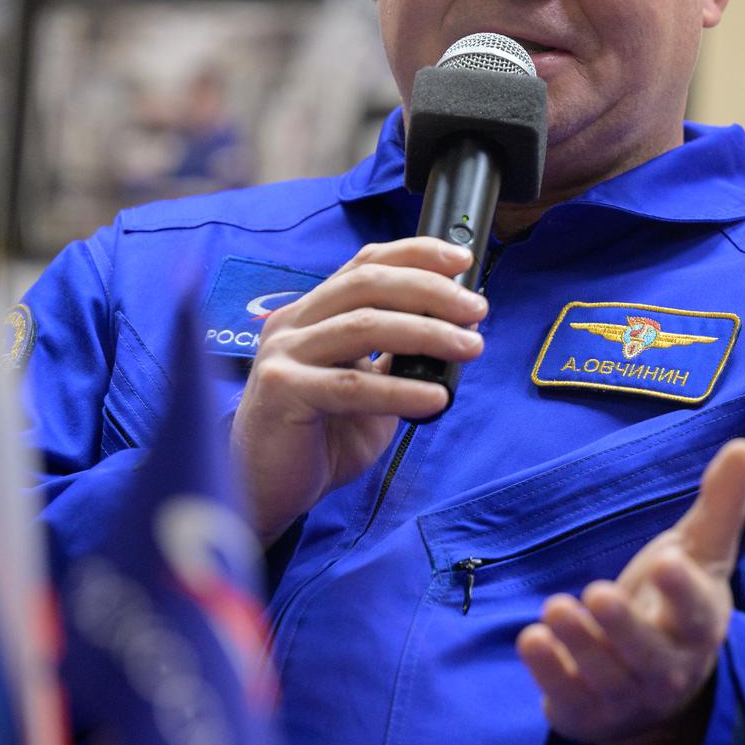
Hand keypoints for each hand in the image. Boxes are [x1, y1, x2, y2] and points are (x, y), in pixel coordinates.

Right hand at [232, 237, 488, 545]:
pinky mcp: (281, 391)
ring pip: (364, 325)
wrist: (268, 490)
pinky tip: (437, 398)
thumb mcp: (370, 387)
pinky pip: (352, 385)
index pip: (365, 264)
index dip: (416, 254)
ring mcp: (282, 354)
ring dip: (427, 332)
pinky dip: (401, 390)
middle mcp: (293, 323)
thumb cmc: (321, 438)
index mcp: (312, 312)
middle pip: (367, 283)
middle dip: (430, 290)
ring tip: (470, 347)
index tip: (464, 260)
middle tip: (476, 308)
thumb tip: (459, 329)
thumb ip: (399, 357)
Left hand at [516, 437, 744, 744]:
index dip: (683, 591)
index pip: (696, 612)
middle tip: (598, 591)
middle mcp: (667, 670)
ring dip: (579, 643)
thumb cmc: (676, 603)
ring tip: (554, 607)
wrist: (656, 689)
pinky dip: (547, 673)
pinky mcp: (585, 713)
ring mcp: (625, 697)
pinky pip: (566, 698)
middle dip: (624, 628)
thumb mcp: (698, 553)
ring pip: (603, 675)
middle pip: (649, 655)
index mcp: (697, 626)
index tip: (668, 561)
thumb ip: (720, 504)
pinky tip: (530, 639)